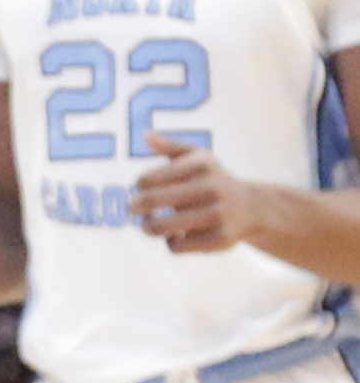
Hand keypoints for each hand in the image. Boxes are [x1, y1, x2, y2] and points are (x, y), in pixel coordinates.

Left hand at [131, 137, 261, 255]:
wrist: (251, 207)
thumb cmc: (212, 179)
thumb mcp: (197, 157)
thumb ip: (170, 147)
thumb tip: (145, 136)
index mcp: (201, 164)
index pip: (150, 178)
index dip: (138, 186)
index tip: (139, 189)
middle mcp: (211, 187)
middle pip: (152, 200)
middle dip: (135, 207)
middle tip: (132, 210)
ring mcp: (217, 214)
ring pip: (162, 227)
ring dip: (148, 227)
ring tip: (147, 226)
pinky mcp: (219, 239)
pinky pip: (177, 246)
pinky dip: (171, 242)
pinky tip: (177, 235)